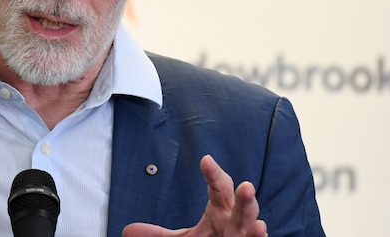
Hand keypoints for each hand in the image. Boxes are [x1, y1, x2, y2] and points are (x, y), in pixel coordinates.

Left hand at [122, 155, 266, 236]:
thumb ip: (159, 235)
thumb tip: (128, 230)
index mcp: (220, 211)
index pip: (219, 188)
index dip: (213, 174)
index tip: (205, 159)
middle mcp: (234, 223)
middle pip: (241, 207)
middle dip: (244, 198)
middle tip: (246, 186)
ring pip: (251, 228)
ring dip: (254, 223)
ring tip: (258, 220)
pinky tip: (261, 231)